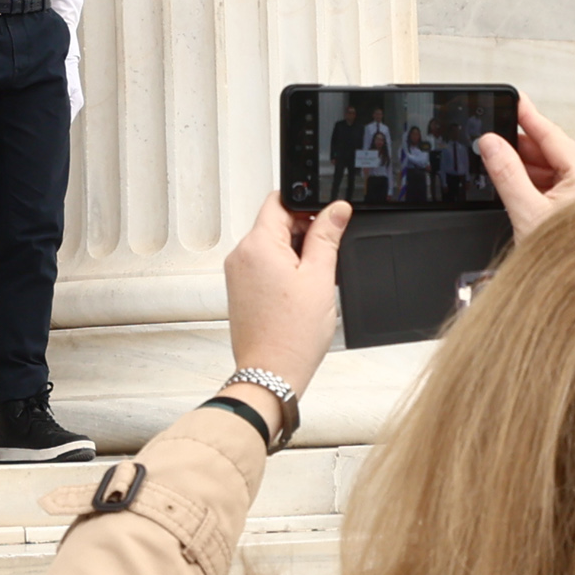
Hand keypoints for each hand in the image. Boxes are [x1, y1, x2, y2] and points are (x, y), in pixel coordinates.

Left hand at [225, 191, 347, 392]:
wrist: (271, 373)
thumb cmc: (291, 336)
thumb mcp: (319, 278)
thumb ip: (327, 236)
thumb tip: (336, 209)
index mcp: (257, 245)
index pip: (279, 201)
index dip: (307, 206)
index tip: (326, 222)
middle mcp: (241, 255)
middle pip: (275, 223)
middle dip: (303, 234)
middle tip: (322, 261)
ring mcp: (238, 273)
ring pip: (271, 245)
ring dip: (295, 254)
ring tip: (310, 283)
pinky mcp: (240, 289)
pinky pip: (264, 266)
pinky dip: (283, 271)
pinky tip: (298, 294)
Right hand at [477, 98, 574, 237]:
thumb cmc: (574, 263)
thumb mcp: (529, 214)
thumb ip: (508, 176)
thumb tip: (492, 145)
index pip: (553, 136)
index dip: (529, 116)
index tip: (513, 100)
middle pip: (555, 154)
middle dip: (524, 144)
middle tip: (496, 132)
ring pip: (557, 175)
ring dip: (529, 169)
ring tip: (501, 161)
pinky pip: (560, 193)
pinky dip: (538, 189)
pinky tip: (521, 190)